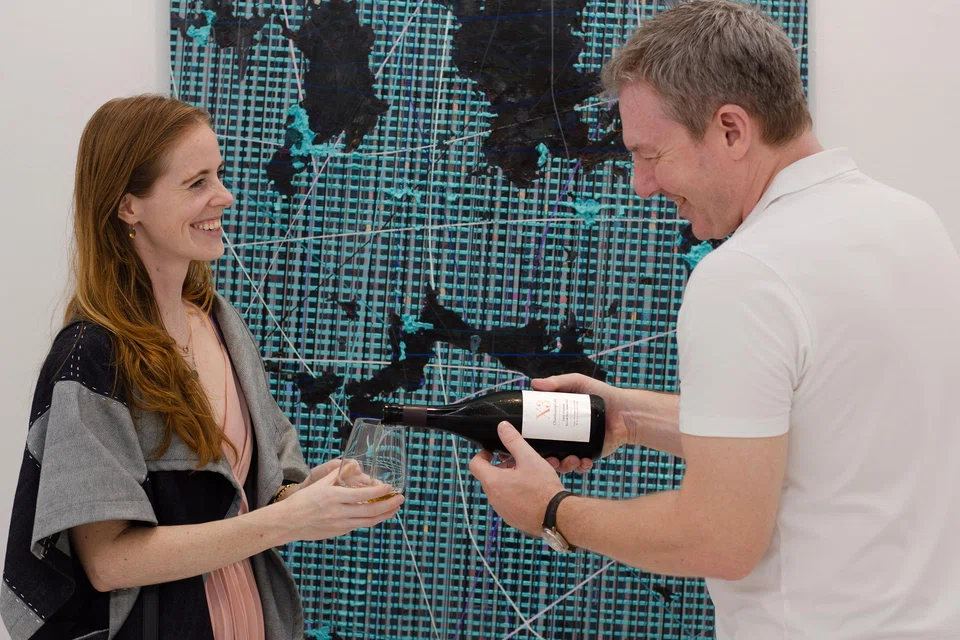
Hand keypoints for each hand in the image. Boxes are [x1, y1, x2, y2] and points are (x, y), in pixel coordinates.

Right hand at [283, 461, 403, 540]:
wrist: (287, 522)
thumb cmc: (302, 501)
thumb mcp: (320, 483)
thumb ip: (338, 474)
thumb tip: (354, 464)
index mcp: (334, 497)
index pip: (363, 495)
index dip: (379, 492)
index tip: (389, 487)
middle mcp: (338, 512)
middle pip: (370, 511)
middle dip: (389, 505)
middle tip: (401, 498)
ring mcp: (339, 525)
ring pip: (368, 522)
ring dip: (384, 515)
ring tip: (395, 508)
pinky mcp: (338, 532)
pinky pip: (359, 525)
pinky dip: (370, 519)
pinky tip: (377, 514)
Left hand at [469, 421, 563, 536]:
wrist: (557, 516)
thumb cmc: (543, 489)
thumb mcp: (528, 458)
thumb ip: (513, 441)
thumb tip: (502, 428)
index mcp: (493, 482)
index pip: (475, 464)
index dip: (482, 454)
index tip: (493, 452)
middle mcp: (494, 498)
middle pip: (490, 477)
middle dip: (503, 467)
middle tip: (518, 462)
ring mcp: (503, 510)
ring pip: (501, 490)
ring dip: (511, 480)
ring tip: (529, 476)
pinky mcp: (513, 518)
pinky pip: (510, 502)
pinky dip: (517, 494)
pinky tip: (533, 490)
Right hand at [532, 374, 630, 472]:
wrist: (626, 410)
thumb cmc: (602, 393)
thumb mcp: (578, 383)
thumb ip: (557, 382)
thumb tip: (534, 383)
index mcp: (557, 420)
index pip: (539, 432)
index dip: (532, 440)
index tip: (529, 443)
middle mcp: (564, 435)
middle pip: (548, 451)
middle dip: (547, 460)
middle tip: (551, 459)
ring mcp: (577, 446)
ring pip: (563, 462)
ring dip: (564, 466)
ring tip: (571, 460)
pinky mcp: (590, 454)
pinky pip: (581, 466)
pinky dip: (581, 466)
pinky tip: (583, 461)